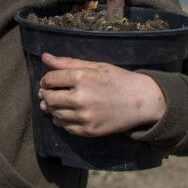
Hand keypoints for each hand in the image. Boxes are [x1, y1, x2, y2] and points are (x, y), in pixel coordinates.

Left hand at [38, 53, 165, 136]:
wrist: (142, 101)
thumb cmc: (118, 80)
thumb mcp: (95, 66)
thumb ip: (67, 62)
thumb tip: (44, 56)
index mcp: (81, 78)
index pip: (50, 80)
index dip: (46, 80)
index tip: (50, 81)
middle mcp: (81, 98)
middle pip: (49, 98)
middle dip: (45, 94)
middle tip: (47, 93)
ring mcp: (85, 116)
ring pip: (55, 114)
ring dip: (52, 108)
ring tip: (56, 102)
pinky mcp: (90, 130)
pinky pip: (67, 127)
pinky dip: (62, 121)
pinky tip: (66, 114)